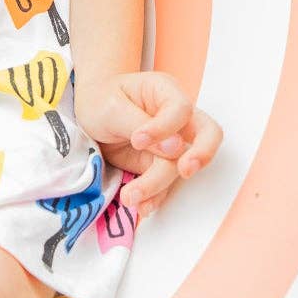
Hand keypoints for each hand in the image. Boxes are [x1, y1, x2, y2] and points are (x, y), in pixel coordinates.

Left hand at [74, 72, 222, 215]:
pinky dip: (155, 197)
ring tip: (130, 196)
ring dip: (157, 185)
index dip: (164, 128)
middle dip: (202, 154)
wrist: (89, 113)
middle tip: (185, 170)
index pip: (181, 110)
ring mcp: (171, 144)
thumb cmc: (101, 99)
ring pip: (178, 167)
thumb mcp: (112, 107)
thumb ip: (141, 125)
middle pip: (209, 134)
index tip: (138, 140)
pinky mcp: (160, 165)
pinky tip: (141, 205)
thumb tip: (176, 148)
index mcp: (165, 92)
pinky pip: (166, 184)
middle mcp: (176, 118)